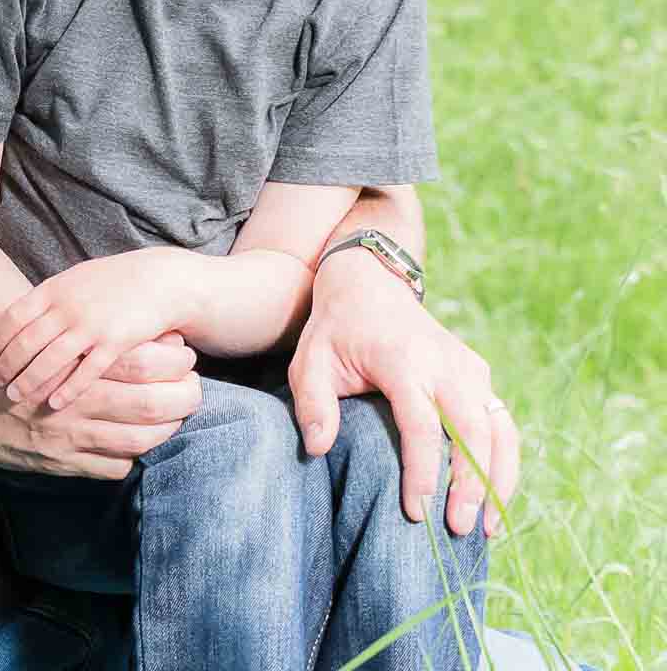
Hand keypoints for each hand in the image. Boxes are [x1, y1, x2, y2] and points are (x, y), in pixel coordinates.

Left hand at [0, 251, 195, 409]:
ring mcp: (91, 326)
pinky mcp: (115, 343)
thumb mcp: (75, 280)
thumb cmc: (113, 282)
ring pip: (51, 360)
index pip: (13, 316)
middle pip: (26, 341)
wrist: (158, 280)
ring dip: (30, 381)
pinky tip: (54, 404)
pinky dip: (68, 389)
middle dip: (7, 365)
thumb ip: (49, 298)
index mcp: (54, 290)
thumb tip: (20, 316)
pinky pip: (86, 372)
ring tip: (15, 397)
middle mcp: (67, 307)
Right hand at [0, 323, 200, 479]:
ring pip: (139, 440)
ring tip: (173, 417)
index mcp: (70, 359)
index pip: (141, 360)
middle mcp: (75, 401)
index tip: (184, 352)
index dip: (172, 358)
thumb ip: (67, 322)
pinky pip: (112, 468)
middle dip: (184, 397)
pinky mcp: (58, 463)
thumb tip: (112, 314)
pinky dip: (130, 457)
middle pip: (152, 403)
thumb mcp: (23, 320)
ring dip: (165, 430)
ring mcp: (68, 438)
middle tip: (194, 389)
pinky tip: (132, 443)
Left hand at [289, 249, 517, 536]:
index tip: (417, 511)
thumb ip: (312, 403)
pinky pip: (502, 424)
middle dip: (471, 484)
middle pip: (472, 430)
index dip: (422, 470)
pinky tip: (495, 500)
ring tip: (487, 528)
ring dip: (498, 480)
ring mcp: (469, 367)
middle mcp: (446, 363)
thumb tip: (318, 448)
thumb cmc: (335, 330)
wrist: (368, 283)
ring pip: (499, 430)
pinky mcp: (479, 374)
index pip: (421, 423)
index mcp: (403, 359)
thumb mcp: (308, 360)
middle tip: (460, 530)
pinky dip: (504, 463)